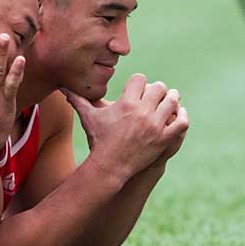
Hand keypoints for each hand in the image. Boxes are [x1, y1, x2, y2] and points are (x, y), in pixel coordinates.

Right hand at [62, 74, 189, 181]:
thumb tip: (62, 87)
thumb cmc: (99, 140)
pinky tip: (178, 116)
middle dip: (157, 90)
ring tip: (169, 102)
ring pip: (173, 101)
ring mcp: (155, 125)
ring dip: (172, 100)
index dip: (139, 83)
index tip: (138, 89)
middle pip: (159, 87)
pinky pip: (182, 122)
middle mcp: (142, 111)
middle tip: (156, 96)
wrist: (110, 166)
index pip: (140, 79)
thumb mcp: (89, 118)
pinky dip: (182, 117)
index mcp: (126, 103)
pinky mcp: (164, 139)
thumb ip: (77, 100)